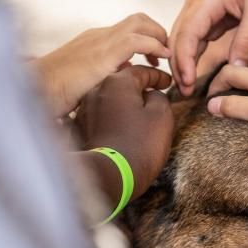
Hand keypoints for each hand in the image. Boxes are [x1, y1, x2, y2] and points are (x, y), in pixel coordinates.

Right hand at [33, 14, 169, 116]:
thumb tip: (122, 77)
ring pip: (141, 22)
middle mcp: (99, 35)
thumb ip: (102, 76)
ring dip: (160, 37)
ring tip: (167, 57)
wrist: (35, 90)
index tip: (154, 60)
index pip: (128, 29)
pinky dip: (154, 47)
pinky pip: (137, 40)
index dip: (148, 39)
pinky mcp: (103, 53)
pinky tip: (160, 63)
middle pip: (138, 19)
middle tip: (165, 56)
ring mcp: (101, 41)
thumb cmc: (54, 93)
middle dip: (158, 32)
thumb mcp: (83, 82)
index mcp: (94, 41)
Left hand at [75, 66, 173, 198]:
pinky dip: (112, 117)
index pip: (141, 71)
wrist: (109, 175)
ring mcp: (85, 110)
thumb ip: (160, 97)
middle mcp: (96, 90)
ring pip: (110, 99)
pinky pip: (100, 116)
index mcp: (117, 82)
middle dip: (139, 88)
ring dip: (124, 104)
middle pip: (122, 83)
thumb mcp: (161, 116)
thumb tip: (152, 95)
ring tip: (138, 114)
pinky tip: (122, 127)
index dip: (158, 76)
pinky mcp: (80, 128)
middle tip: (154, 96)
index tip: (168, 83)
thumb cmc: (139, 145)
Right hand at [169, 0, 247, 95]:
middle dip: (178, 65)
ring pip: (181, 39)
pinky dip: (190, 55)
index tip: (188, 82)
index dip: (184, 60)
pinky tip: (192, 73)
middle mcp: (195, 4)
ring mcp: (198, 10)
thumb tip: (235, 66)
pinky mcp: (204, 16)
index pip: (186, 33)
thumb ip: (247, 39)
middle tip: (184, 92)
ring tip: (186, 87)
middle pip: (177, 38)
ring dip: (181, 62)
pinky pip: (192, 38)